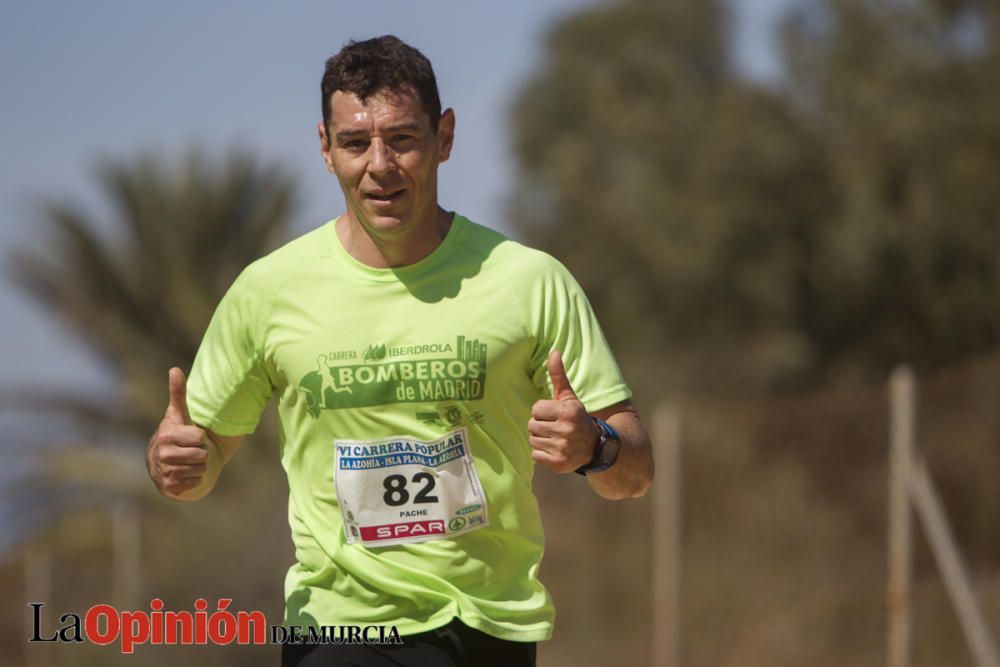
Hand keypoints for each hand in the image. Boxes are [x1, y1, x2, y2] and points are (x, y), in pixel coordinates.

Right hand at [147, 367, 208, 496]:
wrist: (164, 463)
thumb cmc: (176, 435)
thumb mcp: (178, 414)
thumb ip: (177, 393)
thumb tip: (174, 369)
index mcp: (165, 435)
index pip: (199, 437)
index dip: (200, 436)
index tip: (190, 436)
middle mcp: (161, 455)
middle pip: (202, 455)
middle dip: (202, 452)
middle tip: (192, 450)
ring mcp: (164, 473)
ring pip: (200, 469)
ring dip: (199, 466)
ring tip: (189, 461)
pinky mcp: (169, 488)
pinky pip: (195, 484)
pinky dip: (195, 479)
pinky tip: (186, 474)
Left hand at [528, 350, 599, 472]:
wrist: (595, 447)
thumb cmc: (576, 418)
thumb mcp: (569, 397)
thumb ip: (558, 375)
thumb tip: (554, 351)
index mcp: (568, 412)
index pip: (536, 408)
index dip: (543, 411)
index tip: (555, 415)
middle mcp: (566, 430)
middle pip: (532, 425)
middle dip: (541, 425)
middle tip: (555, 428)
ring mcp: (562, 448)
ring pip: (533, 440)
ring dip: (541, 439)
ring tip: (555, 438)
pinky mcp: (558, 463)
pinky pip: (535, 455)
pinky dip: (542, 454)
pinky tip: (554, 450)